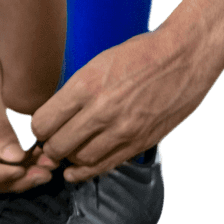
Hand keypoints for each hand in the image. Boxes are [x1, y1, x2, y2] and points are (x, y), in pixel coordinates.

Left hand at [31, 26, 215, 182]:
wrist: (185, 56)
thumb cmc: (142, 53)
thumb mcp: (100, 62)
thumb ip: (77, 91)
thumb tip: (57, 115)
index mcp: (86, 84)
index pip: (43, 123)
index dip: (38, 128)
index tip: (42, 127)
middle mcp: (101, 111)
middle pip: (58, 146)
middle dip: (49, 148)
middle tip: (49, 144)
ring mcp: (122, 130)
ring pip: (79, 161)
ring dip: (69, 160)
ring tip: (67, 153)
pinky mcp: (140, 142)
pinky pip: (105, 166)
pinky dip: (87, 171)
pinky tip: (78, 170)